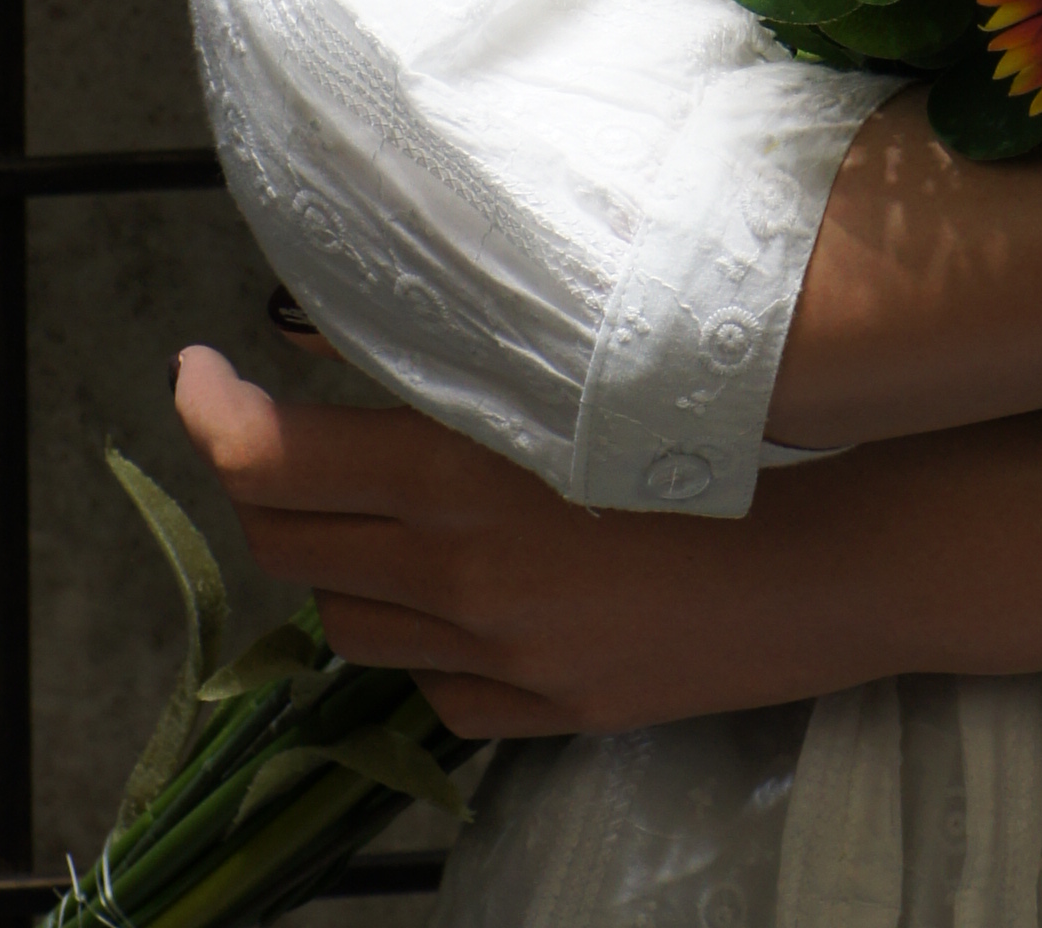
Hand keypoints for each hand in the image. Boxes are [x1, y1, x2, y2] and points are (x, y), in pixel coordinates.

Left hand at [171, 343, 899, 743]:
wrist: (848, 554)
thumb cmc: (741, 421)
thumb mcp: (595, 369)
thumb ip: (474, 364)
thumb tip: (363, 331)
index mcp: (464, 474)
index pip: (274, 460)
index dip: (211, 416)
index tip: (194, 377)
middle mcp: (460, 576)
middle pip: (288, 549)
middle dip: (260, 487)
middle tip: (275, 433)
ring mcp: (500, 657)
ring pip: (347, 625)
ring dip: (336, 566)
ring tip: (373, 510)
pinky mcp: (546, 710)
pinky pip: (433, 686)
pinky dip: (421, 639)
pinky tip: (465, 594)